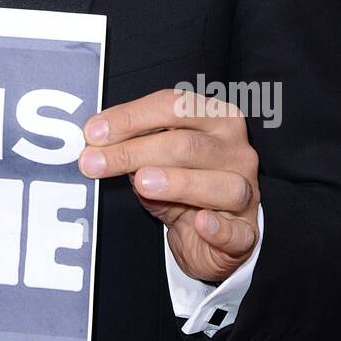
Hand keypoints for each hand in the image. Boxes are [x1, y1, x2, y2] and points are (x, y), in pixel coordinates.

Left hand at [78, 88, 259, 281]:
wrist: (207, 234)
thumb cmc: (180, 185)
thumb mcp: (153, 158)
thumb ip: (132, 144)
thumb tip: (95, 141)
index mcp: (216, 117)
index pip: (173, 106)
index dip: (130, 117)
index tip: (93, 132)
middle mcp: (236, 149)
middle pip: (187, 144)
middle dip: (134, 151)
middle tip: (94, 162)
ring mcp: (247, 189)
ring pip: (218, 182)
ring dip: (177, 181)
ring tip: (142, 183)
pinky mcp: (246, 231)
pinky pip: (236, 231)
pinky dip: (219, 227)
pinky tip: (201, 222)